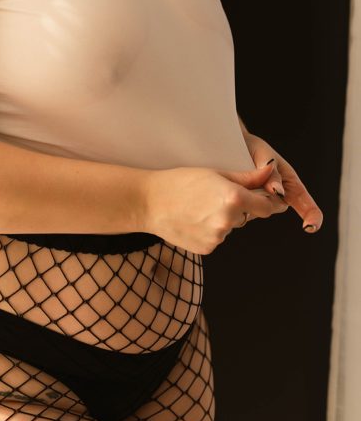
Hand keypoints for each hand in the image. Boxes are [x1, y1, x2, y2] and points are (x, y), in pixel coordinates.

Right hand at [145, 161, 288, 254]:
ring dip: (223, 219)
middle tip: (214, 196)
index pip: (267, 207)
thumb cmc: (179, 182)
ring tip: (198, 206)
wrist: (149, 202)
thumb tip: (270, 172)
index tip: (270, 200)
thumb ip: (247, 177)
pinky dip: (210, 229)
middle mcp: (229, 220)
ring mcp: (218, 237)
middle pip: (247, 216)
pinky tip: (193, 219)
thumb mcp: (215, 173)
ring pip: (231, 227)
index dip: (269, 202)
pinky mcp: (208, 248)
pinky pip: (217, 238)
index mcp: (234, 198)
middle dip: (239, 207)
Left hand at [241, 130, 322, 233]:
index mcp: (289, 182)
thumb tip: (278, 191)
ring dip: (248, 197)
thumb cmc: (251, 146)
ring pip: (258, 208)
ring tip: (238, 176)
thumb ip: (272, 172)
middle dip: (264, 197)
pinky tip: (231, 187)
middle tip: (250, 177)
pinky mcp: (244, 203)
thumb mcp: (264, 154)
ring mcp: (260, 199)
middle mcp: (277, 194)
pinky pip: (243, 206)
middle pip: (275, 206)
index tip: (310, 227)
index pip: (305, 203)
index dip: (312, 216)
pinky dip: (237, 199)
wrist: (228, 144)